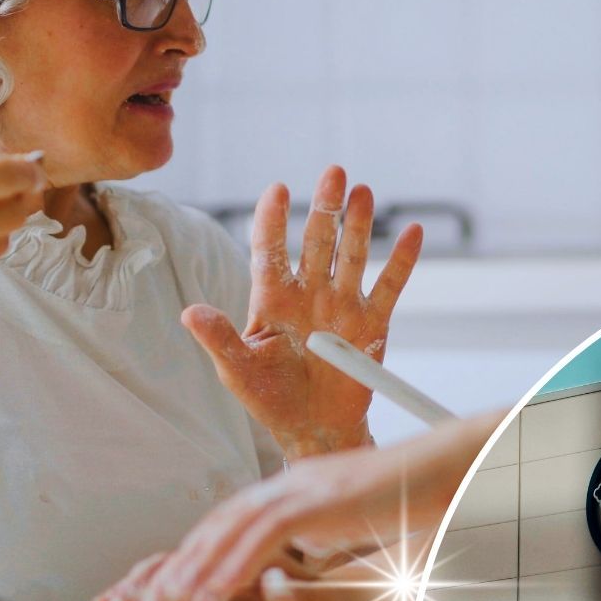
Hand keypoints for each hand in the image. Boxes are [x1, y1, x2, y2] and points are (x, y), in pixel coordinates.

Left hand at [91, 411, 503, 600]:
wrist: (449, 466)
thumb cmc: (412, 495)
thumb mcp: (353, 518)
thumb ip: (321, 533)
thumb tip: (300, 558)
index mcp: (295, 486)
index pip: (231, 521)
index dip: (196, 558)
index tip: (171, 595)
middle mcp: (289, 482)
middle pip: (217, 524)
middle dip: (178, 570)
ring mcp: (301, 486)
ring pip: (229, 531)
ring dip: (194, 575)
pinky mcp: (317, 498)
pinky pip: (260, 536)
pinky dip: (231, 568)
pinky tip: (211, 596)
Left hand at [181, 165, 422, 458]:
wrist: (313, 428)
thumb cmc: (269, 398)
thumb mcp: (237, 371)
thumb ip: (219, 339)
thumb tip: (189, 312)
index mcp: (272, 299)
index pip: (270, 251)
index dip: (272, 220)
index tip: (277, 189)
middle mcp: (309, 293)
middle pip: (317, 242)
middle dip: (325, 208)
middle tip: (333, 172)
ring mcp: (342, 305)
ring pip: (351, 256)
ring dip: (357, 224)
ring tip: (363, 192)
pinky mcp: (372, 324)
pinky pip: (389, 287)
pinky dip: (402, 261)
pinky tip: (411, 232)